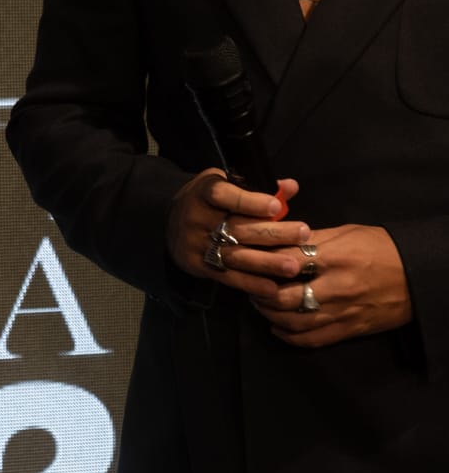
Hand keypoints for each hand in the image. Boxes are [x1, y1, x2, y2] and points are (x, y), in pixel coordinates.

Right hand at [167, 169, 309, 299]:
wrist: (168, 223)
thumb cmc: (207, 202)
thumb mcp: (224, 185)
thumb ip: (256, 188)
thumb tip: (291, 187)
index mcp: (203, 193)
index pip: (223, 195)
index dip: (249, 202)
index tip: (277, 207)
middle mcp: (197, 218)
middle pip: (237, 227)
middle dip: (273, 232)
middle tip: (303, 234)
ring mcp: (196, 244)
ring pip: (235, 255)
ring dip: (266, 262)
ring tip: (294, 266)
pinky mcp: (198, 266)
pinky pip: (227, 276)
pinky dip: (250, 283)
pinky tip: (272, 288)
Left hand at [252, 224, 413, 346]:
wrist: (421, 275)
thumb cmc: (382, 248)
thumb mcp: (346, 233)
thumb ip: (312, 239)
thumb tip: (279, 241)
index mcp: (334, 257)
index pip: (284, 261)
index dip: (260, 261)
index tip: (247, 258)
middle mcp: (336, 287)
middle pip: (283, 296)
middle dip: (259, 292)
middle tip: (250, 285)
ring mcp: (344, 312)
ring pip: (294, 322)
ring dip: (270, 314)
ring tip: (260, 303)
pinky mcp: (351, 330)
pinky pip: (313, 339)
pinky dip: (289, 336)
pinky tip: (277, 327)